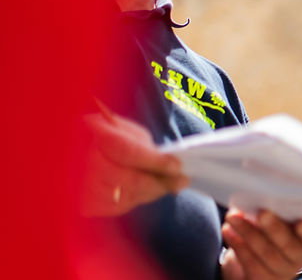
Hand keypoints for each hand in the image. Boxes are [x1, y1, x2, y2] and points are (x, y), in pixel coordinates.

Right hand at [80, 102, 188, 216]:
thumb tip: (173, 169)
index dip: (154, 161)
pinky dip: (134, 200)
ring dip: (150, 192)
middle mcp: (83, 161)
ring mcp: (80, 186)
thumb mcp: (131, 135)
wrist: (82, 154)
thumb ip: (149, 150)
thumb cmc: (113, 140)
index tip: (177, 167)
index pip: (127, 152)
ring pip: (125, 197)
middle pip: (128, 180)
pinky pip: (116, 208)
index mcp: (96, 134)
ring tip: (164, 185)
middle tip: (181, 181)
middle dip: (158, 182)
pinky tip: (141, 191)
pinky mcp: (83, 204)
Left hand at [220, 208, 301, 279]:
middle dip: (273, 227)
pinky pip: (250, 263)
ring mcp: (282, 270)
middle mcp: (299, 256)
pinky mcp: (263, 279)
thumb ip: (278, 205)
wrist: (261, 257)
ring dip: (247, 232)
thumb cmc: (274, 227)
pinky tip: (228, 231)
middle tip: (262, 212)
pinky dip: (238, 245)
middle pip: (287, 244)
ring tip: (233, 216)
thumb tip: (263, 186)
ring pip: (266, 253)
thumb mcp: (281, 216)